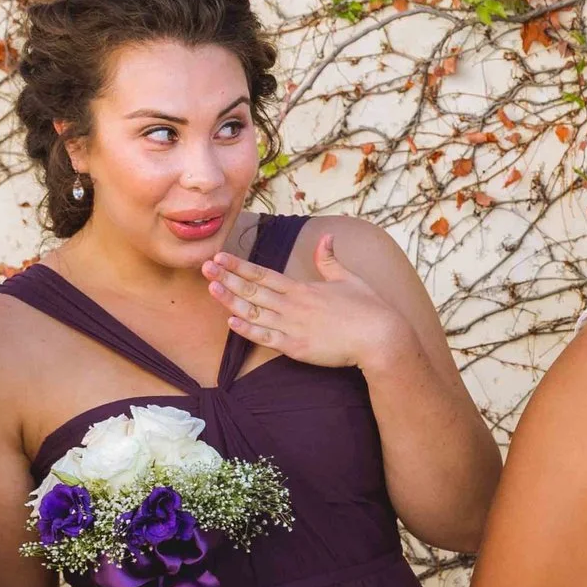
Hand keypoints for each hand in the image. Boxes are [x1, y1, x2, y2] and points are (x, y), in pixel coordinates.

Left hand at [204, 231, 414, 372]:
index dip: (239, 265)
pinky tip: (231, 321)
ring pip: (255, 311)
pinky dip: (248, 330)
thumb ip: (331, 261)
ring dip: (231, 299)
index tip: (220, 256)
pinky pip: (267, 337)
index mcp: (304, 288)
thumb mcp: (349, 279)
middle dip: (227, 278)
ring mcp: (294, 326)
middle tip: (205, 267)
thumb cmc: (369, 309)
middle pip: (254, 289)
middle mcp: (294, 304)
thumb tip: (326, 238)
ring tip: (211, 289)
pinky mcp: (298, 347)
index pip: (264, 274)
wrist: (381, 337)